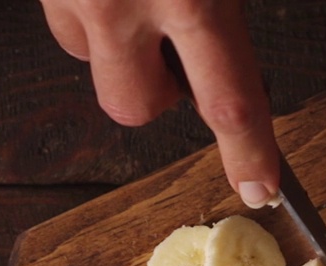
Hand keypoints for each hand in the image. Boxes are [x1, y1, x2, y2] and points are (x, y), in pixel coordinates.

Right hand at [39, 0, 280, 206]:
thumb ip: (219, 7)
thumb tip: (228, 53)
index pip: (228, 104)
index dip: (247, 153)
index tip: (260, 188)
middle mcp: (122, 4)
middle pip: (134, 108)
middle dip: (157, 92)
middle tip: (174, 45)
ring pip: (88, 60)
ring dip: (114, 44)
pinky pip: (65, 17)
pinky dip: (88, 5)